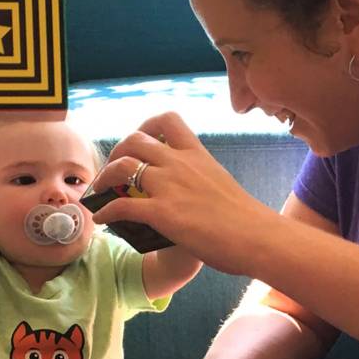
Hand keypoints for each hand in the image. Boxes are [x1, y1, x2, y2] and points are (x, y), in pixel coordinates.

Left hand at [90, 112, 279, 275]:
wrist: (257, 237)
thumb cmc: (248, 218)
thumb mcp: (223, 184)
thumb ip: (202, 179)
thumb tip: (193, 191)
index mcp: (198, 155)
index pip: (167, 120)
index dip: (146, 126)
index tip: (142, 141)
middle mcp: (180, 164)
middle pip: (134, 140)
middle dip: (117, 152)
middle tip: (115, 170)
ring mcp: (169, 187)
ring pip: (121, 166)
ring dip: (104, 178)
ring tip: (100, 192)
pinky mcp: (161, 213)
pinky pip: (120, 205)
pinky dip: (105, 211)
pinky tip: (103, 219)